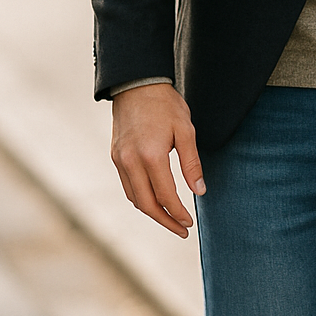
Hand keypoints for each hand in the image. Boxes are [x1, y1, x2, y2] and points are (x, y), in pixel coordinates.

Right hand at [110, 83, 204, 236]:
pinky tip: (155, 201)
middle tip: (182, 230)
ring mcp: (119, 160)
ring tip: (170, 219)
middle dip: (165, 221)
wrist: (136, 84)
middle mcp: (130, 161)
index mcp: (151, 155)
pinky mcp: (115, 156)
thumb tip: (199, 191)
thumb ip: (191, 163)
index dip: (179, 213)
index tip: (190, 223)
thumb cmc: (165, 105)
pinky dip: (141, 198)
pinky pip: (127, 186)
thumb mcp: (186, 131)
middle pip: (146, 204)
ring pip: (134, 198)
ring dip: (152, 213)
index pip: (166, 195)